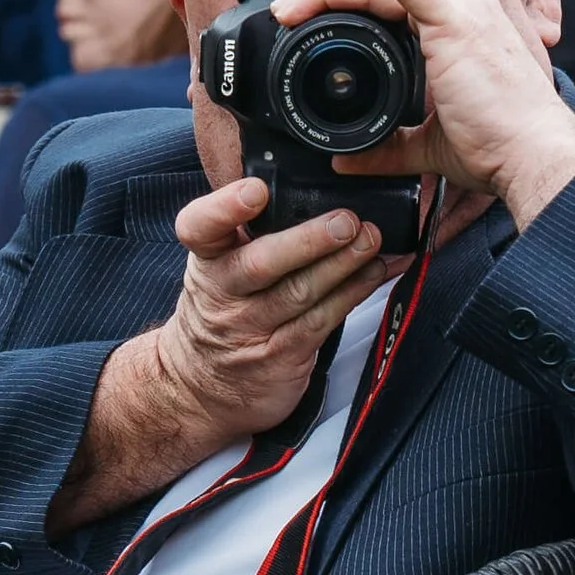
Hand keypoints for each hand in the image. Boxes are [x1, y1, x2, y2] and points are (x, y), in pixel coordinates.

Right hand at [49, 188, 388, 533]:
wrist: (199, 389)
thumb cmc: (223, 312)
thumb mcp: (218, 268)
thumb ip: (250, 232)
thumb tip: (318, 185)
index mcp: (206, 261)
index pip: (200, 227)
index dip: (224, 208)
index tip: (254, 190)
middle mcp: (223, 294)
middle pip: (261, 264)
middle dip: (308, 240)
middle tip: (346, 220)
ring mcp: (250, 329)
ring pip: (299, 293)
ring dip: (342, 265)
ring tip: (372, 240)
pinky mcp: (280, 356)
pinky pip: (321, 320)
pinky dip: (353, 293)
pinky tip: (374, 272)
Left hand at [286, 0, 574, 232]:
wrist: (530, 155)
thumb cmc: (497, 147)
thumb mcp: (429, 146)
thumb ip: (387, 149)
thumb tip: (346, 160)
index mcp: (455, 30)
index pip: (390, 5)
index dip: (347, 3)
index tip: (307, 11)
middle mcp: (459, 8)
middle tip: (287, 7)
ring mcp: (458, 8)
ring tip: (290, 4)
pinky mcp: (452, 19)